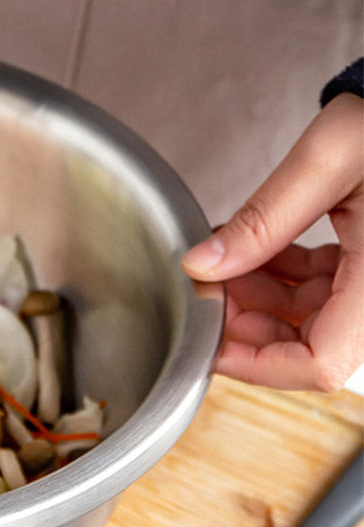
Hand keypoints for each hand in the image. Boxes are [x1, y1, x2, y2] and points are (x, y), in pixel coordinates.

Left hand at [182, 93, 362, 392]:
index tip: (207, 340)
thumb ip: (262, 220)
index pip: (321, 364)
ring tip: (221, 257)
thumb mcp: (326, 162)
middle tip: (205, 284)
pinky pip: (320, 291)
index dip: (256, 363)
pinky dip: (278, 277)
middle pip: (307, 345)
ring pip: (308, 319)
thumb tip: (201, 266)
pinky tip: (249, 248)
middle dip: (245, 321)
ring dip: (256, 297)